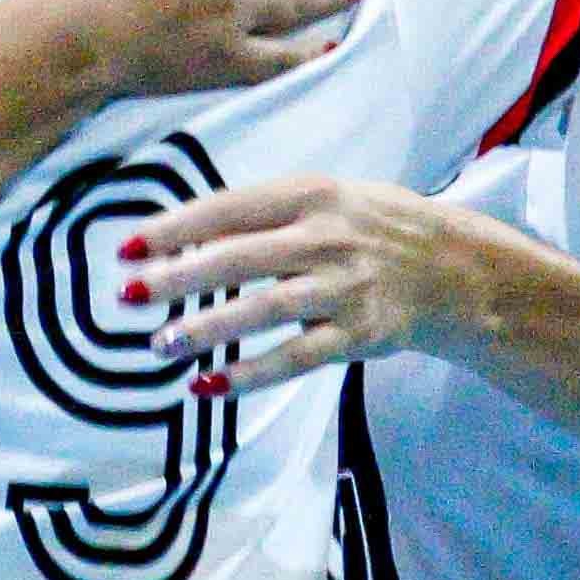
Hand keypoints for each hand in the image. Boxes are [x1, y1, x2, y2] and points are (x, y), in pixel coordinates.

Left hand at [118, 175, 508, 391]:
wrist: (453, 267)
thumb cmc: (367, 226)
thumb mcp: (322, 198)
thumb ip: (259, 214)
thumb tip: (176, 239)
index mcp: (309, 194)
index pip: (228, 209)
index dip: (174, 229)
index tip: (126, 250)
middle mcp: (326, 237)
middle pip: (240, 258)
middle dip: (179, 278)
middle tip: (128, 296)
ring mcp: (344, 287)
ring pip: (265, 309)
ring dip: (209, 329)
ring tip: (160, 344)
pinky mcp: (359, 333)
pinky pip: (298, 356)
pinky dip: (252, 373)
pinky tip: (209, 386)